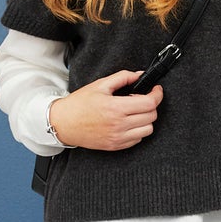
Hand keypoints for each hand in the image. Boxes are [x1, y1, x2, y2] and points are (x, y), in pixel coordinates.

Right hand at [48, 70, 162, 150]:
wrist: (63, 123)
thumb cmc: (79, 104)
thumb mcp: (100, 85)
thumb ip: (122, 77)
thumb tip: (139, 75)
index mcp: (116, 108)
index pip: (149, 103)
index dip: (157, 95)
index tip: (156, 90)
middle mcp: (119, 125)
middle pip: (151, 116)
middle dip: (151, 105)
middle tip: (141, 99)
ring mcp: (118, 137)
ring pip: (148, 130)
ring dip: (146, 119)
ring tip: (135, 111)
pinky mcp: (116, 146)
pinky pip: (138, 139)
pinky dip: (138, 130)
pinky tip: (128, 122)